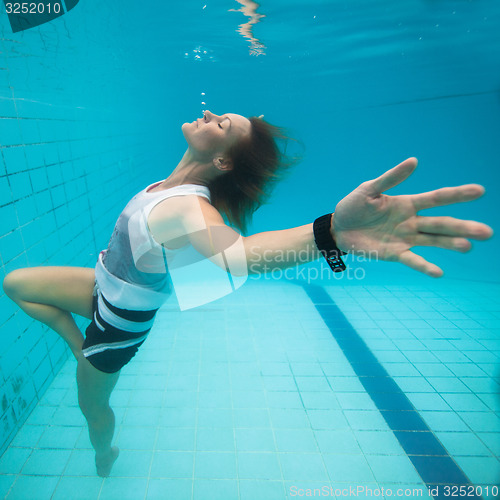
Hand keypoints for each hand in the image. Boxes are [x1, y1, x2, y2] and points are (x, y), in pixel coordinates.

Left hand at [332, 158, 492, 276]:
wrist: (337, 228)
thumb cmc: (354, 206)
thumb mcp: (369, 189)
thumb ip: (391, 178)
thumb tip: (414, 161)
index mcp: (407, 203)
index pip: (436, 198)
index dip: (457, 195)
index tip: (479, 191)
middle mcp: (411, 222)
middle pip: (441, 223)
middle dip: (463, 227)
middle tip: (487, 232)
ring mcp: (404, 239)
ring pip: (433, 241)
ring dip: (450, 244)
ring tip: (467, 246)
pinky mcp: (394, 253)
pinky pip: (412, 260)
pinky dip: (424, 266)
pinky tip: (438, 272)